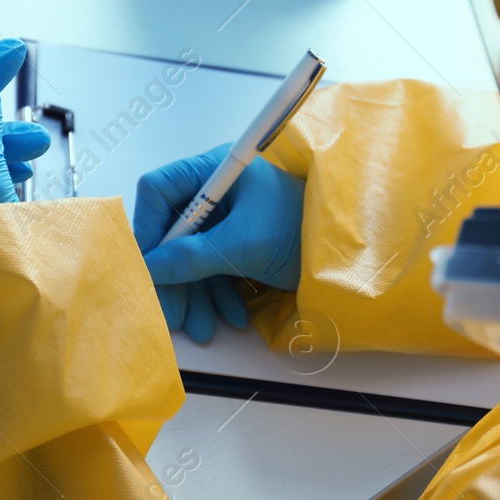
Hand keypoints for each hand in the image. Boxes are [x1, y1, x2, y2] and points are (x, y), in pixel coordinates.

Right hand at [133, 144, 304, 343]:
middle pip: (174, 232)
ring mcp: (231, 220)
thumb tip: (148, 268)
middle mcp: (218, 191)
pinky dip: (218, 295)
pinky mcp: (243, 246)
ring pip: (194, 257)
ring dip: (196, 295)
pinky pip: (216, 270)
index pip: (160, 191)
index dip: (147, 227)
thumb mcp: (244, 244)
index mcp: (216, 171)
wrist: (354, 256)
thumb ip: (191, 257)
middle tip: (173, 315)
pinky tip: (231, 317)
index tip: (145, 267)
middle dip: (174, 277)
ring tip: (204, 329)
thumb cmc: (303, 230)